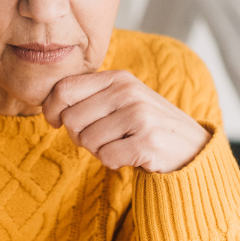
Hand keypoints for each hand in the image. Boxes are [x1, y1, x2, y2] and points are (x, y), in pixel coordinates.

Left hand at [41, 70, 210, 173]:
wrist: (190, 148)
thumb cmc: (143, 126)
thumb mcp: (120, 101)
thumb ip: (88, 97)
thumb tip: (49, 107)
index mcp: (117, 78)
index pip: (64, 89)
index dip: (51, 110)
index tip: (57, 122)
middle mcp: (128, 92)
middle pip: (71, 119)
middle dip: (78, 136)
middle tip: (100, 138)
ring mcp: (140, 116)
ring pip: (87, 141)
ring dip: (98, 151)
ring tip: (120, 145)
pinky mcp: (148, 142)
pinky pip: (107, 157)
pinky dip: (113, 162)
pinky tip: (130, 155)